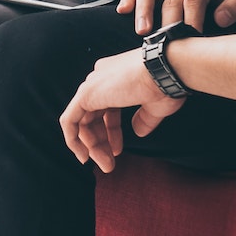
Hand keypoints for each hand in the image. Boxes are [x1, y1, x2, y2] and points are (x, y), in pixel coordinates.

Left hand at [59, 48, 185, 171]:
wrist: (165, 70)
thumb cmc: (165, 84)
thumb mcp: (154, 106)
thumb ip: (143, 119)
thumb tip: (138, 132)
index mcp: (115, 77)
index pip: (106, 108)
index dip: (111, 131)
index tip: (117, 150)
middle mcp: (100, 78)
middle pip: (93, 116)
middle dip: (100, 142)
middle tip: (109, 163)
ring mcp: (92, 85)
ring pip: (82, 121)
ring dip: (92, 146)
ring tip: (105, 165)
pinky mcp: (85, 95)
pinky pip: (70, 121)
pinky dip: (73, 139)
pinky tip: (84, 156)